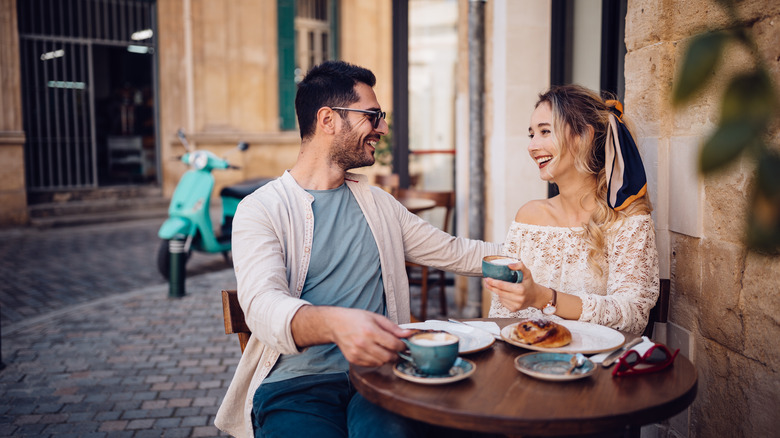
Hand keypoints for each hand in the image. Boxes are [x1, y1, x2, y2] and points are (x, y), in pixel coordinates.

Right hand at [292, 306, 412, 366]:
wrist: (335, 324)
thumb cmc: (356, 319)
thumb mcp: (376, 318)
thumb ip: (393, 327)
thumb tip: (408, 334)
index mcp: (370, 331)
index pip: (393, 344)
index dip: (403, 346)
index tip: (405, 345)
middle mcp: (363, 344)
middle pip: (388, 356)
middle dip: (396, 354)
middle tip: (398, 349)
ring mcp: (357, 353)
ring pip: (381, 362)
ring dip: (387, 358)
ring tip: (386, 349)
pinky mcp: (353, 360)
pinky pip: (372, 364)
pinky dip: (377, 360)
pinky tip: (375, 352)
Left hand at [483, 261, 545, 311]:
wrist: (535, 296)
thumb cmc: (529, 283)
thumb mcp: (527, 273)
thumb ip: (520, 266)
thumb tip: (509, 265)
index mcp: (521, 289)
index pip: (502, 285)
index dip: (493, 282)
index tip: (487, 279)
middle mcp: (519, 298)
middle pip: (499, 292)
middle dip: (491, 287)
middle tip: (486, 282)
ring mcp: (516, 305)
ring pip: (500, 297)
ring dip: (497, 292)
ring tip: (497, 287)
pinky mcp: (514, 309)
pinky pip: (503, 302)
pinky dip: (501, 297)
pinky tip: (504, 293)